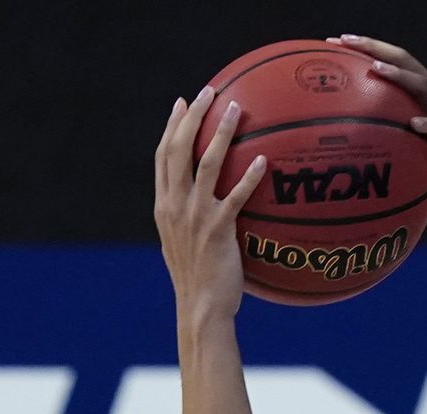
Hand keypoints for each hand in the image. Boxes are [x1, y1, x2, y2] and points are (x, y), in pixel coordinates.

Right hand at [153, 89, 266, 321]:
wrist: (200, 307)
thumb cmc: (197, 279)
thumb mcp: (182, 243)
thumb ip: (186, 216)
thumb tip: (202, 200)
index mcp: (164, 206)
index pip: (163, 156)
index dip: (172, 126)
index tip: (181, 102)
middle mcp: (175, 206)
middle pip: (179, 149)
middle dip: (192, 116)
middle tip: (208, 92)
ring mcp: (195, 217)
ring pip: (205, 163)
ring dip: (221, 133)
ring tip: (236, 109)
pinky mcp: (218, 231)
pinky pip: (235, 197)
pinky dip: (248, 177)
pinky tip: (263, 160)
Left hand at [330, 35, 426, 198]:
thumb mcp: (424, 144)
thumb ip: (401, 133)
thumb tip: (367, 139)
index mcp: (425, 94)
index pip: (393, 63)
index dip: (366, 50)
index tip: (336, 43)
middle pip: (404, 61)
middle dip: (373, 48)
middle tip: (344, 41)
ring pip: (424, 85)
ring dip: (400, 76)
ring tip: (376, 69)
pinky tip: (413, 124)